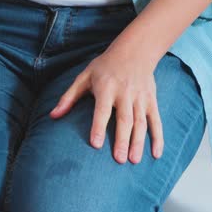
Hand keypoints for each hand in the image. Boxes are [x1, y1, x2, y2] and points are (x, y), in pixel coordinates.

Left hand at [50, 46, 162, 163]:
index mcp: (106, 87)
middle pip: (125, 119)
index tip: (96, 144)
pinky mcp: (151, 101)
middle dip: (122, 140)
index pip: (102, 110)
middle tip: (119, 160)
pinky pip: (156, 121)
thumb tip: (53, 116)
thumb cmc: (105, 67)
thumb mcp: (84, 76)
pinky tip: (156, 154)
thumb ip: (69, 97)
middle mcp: (125, 93)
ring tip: (134, 161)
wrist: (135, 51)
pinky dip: (158, 138)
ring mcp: (140, 98)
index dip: (99, 126)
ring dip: (139, 142)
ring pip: (141, 122)